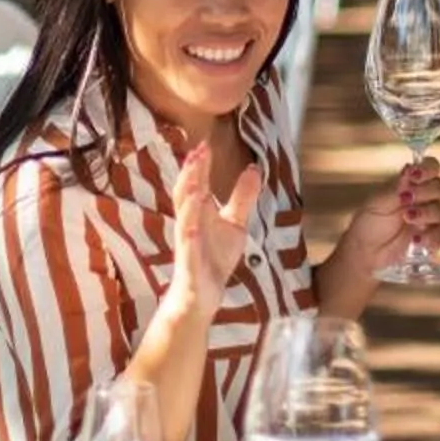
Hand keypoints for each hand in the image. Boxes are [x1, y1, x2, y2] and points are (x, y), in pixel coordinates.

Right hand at [167, 141, 263, 314]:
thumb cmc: (214, 258)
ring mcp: (188, 246)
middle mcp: (189, 225)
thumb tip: (254, 168)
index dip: (199, 165)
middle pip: (185, 196)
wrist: (201, 297)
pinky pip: (189, 251)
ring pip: (185, 220)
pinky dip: (190, 237)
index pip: (196, 184)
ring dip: (188, 202)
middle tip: (196, 153)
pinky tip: (194, 226)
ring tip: (195, 184)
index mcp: (198, 213)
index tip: (204, 143)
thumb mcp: (235, 224)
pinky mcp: (190, 267)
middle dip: (190, 175)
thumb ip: (242, 197)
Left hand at [324, 158, 439, 296]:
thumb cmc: (370, 222)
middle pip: (439, 187)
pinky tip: (415, 240)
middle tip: (405, 199)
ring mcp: (430, 218)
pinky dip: (430, 237)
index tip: (414, 176)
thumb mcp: (378, 203)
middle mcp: (424, 198)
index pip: (431, 167)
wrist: (366, 251)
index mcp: (411, 183)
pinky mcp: (432, 237)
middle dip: (424, 192)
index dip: (428, 168)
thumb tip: (409, 169)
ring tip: (407, 219)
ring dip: (425, 214)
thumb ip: (396, 188)